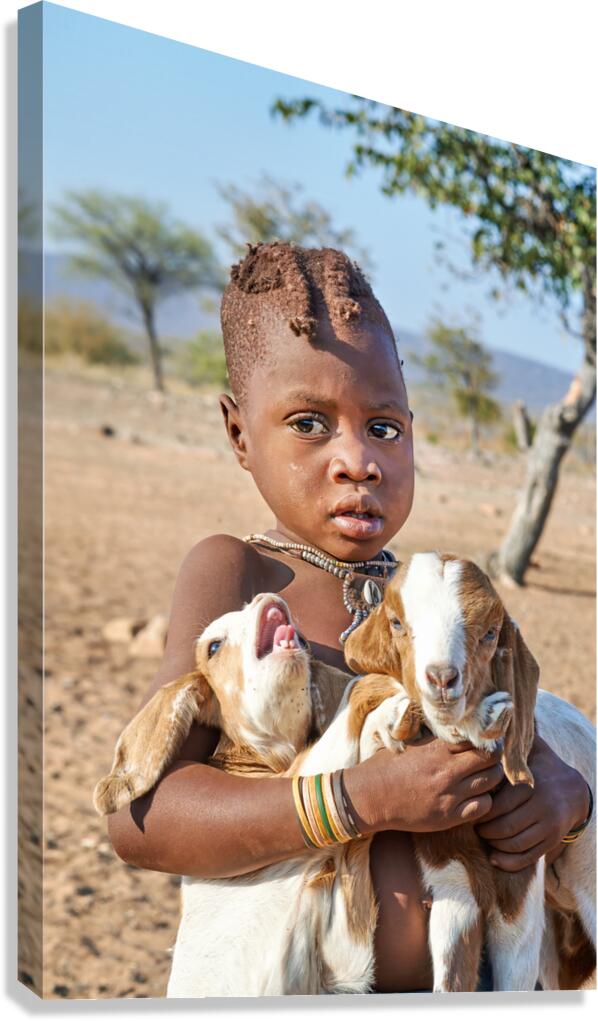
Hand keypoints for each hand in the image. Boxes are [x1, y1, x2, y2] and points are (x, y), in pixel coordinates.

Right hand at [349, 735, 504, 833]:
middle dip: (493, 758)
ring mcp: (449, 795)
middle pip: (490, 759)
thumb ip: (436, 738)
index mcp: (436, 749)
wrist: (370, 797)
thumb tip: (457, 728)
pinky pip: (482, 806)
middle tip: (489, 760)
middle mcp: (446, 771)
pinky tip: (475, 797)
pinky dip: (484, 800)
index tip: (486, 742)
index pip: (477, 740)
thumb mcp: (411, 744)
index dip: (486, 740)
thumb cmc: (387, 766)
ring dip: (491, 778)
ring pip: (491, 782)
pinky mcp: (448, 817)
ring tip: (484, 777)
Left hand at [475, 734, 590, 871]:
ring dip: (494, 844)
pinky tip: (495, 857)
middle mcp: (543, 807)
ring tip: (484, 836)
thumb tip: (493, 721)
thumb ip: (513, 739)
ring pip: (515, 844)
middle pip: (505, 826)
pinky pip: (528, 858)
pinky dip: (509, 862)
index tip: (474, 803)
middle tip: (475, 824)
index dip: (484, 807)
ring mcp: (548, 827)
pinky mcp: (551, 841)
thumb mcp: (532, 749)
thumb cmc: (542, 766)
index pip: (501, 803)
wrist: (574, 790)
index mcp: (533, 785)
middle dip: (485, 829)